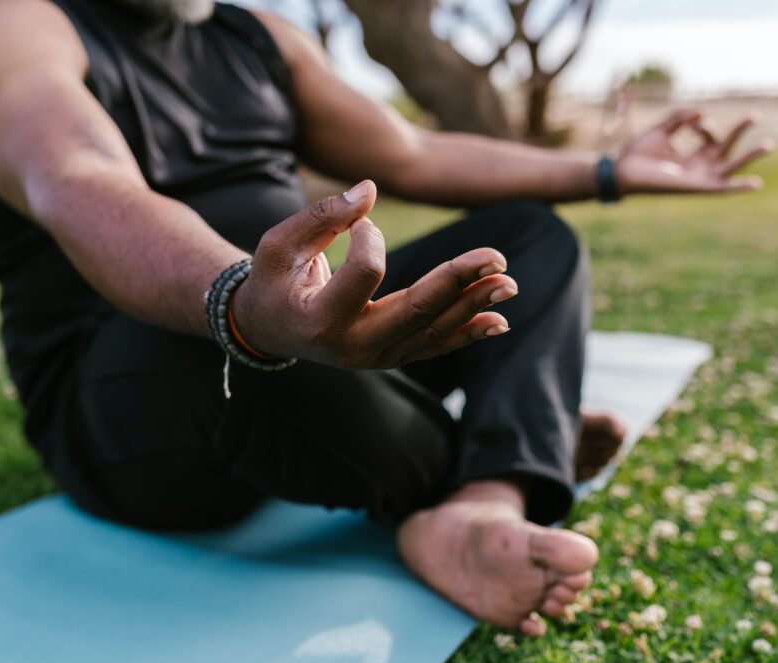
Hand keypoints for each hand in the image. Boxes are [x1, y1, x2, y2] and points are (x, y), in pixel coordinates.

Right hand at [231, 180, 517, 368]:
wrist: (268, 330)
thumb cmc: (271, 281)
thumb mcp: (278, 244)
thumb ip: (322, 216)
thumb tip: (372, 189)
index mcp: (321, 321)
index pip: (366, 272)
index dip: (369, 235)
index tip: (359, 220)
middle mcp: (354, 348)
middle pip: (416, 310)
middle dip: (458, 282)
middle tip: (497, 258)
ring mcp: (377, 358)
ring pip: (433, 331)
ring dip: (474, 306)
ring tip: (509, 283)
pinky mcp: (392, 357)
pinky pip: (434, 346)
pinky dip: (467, 332)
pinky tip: (499, 321)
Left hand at [615, 110, 774, 195]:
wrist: (623, 171)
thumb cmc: (638, 153)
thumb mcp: (662, 129)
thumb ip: (681, 118)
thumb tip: (703, 112)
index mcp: (691, 154)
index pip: (709, 134)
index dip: (703, 123)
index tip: (691, 120)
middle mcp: (698, 166)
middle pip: (726, 147)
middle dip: (739, 131)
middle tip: (755, 115)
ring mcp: (699, 176)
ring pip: (730, 166)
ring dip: (749, 156)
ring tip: (769, 145)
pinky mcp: (696, 187)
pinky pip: (721, 188)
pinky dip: (738, 187)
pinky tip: (756, 184)